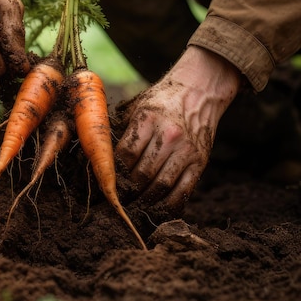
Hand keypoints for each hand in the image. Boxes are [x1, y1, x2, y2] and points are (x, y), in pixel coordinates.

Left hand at [115, 46, 239, 214]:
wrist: (199, 91)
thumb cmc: (162, 100)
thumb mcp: (138, 106)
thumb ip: (121, 130)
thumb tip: (100, 155)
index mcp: (149, 118)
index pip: (126, 154)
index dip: (113, 172)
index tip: (105, 182)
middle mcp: (169, 135)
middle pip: (143, 173)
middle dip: (127, 190)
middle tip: (117, 199)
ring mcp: (186, 150)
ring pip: (161, 186)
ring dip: (145, 200)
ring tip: (133, 206)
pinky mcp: (200, 162)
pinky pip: (184, 190)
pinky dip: (169, 204)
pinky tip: (157, 209)